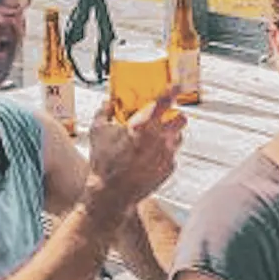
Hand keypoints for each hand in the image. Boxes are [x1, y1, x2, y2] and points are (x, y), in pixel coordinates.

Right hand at [84, 95, 183, 215]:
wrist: (111, 194)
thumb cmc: (103, 163)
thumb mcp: (97, 133)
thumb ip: (103, 112)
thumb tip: (107, 103)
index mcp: (143, 126)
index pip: (163, 102)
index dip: (171, 91)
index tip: (175, 86)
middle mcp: (159, 139)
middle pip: (181, 119)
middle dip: (176, 115)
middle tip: (166, 117)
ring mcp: (166, 155)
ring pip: (178, 137)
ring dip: (170, 135)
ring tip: (154, 140)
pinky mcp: (168, 169)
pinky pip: (171, 155)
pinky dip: (163, 153)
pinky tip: (148, 158)